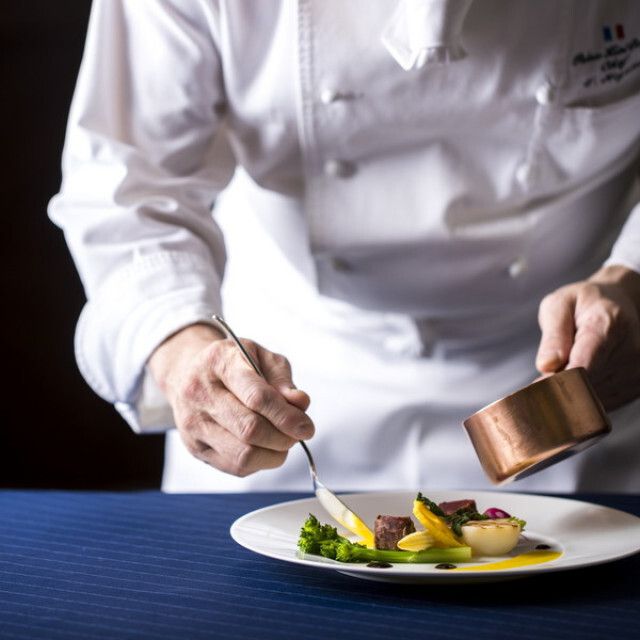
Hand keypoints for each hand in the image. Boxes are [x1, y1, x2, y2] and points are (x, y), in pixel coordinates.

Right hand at [148, 323, 313, 475]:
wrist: (188, 372)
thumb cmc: (232, 364)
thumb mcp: (260, 355)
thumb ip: (282, 378)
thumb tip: (300, 403)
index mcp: (219, 362)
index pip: (257, 397)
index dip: (286, 416)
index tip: (306, 426)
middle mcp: (199, 393)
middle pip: (250, 429)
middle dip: (284, 437)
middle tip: (298, 433)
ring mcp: (193, 423)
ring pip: (243, 454)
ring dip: (274, 453)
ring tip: (283, 440)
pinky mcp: (195, 447)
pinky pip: (235, 467)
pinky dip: (260, 462)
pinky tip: (265, 447)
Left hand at [536, 265, 639, 409]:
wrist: (621, 303)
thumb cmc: (584, 303)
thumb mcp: (559, 305)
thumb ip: (553, 334)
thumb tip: (546, 365)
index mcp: (607, 324)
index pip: (583, 364)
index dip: (556, 382)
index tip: (535, 391)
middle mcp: (630, 350)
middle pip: (587, 386)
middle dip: (558, 390)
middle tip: (537, 388)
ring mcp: (637, 371)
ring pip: (594, 400)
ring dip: (571, 396)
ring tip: (559, 378)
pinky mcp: (636, 387)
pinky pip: (604, 404)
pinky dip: (585, 400)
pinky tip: (576, 383)